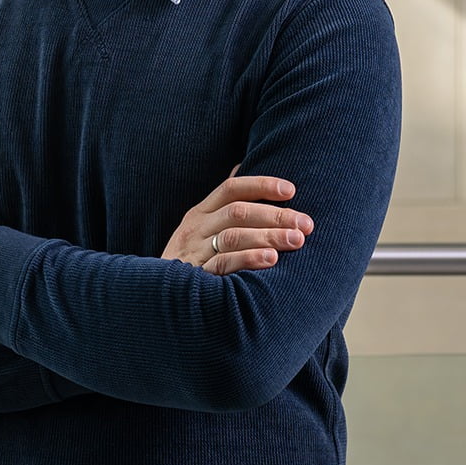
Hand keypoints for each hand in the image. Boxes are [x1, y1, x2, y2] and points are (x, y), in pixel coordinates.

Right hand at [160, 164, 313, 275]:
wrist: (160, 299)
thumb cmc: (191, 260)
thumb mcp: (200, 229)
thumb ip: (222, 203)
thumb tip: (241, 165)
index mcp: (200, 213)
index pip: (231, 189)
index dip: (261, 185)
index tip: (291, 190)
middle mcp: (195, 228)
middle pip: (237, 212)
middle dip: (275, 216)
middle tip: (306, 224)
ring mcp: (194, 252)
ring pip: (232, 236)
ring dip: (268, 236)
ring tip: (296, 241)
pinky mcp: (196, 277)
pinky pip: (223, 264)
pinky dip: (249, 259)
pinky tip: (271, 260)